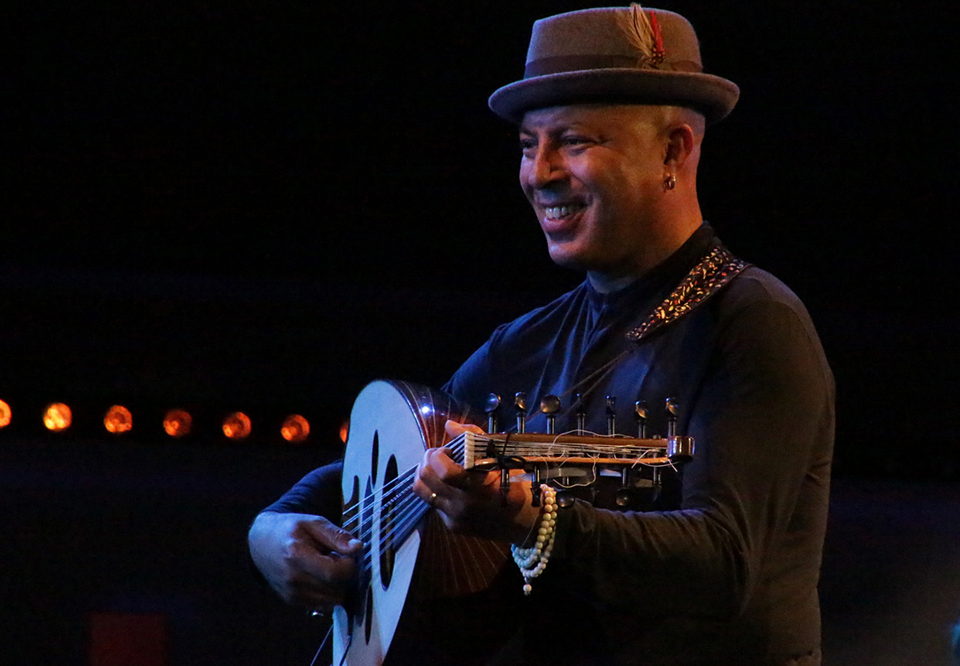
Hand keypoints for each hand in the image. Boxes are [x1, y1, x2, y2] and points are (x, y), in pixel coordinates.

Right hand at [247, 511, 362, 610]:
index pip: (334, 574)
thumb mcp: (314, 522)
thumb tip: (358, 547)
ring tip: (328, 568)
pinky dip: (328, 593)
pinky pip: (323, 605)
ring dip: (338, 586)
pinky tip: (321, 578)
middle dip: (344, 576)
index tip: (346, 555)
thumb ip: (337, 535)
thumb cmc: (290, 529)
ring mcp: (292, 594)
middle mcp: (293, 579)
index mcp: (297, 556)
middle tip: (337, 559)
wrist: (261, 543)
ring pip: (332, 600)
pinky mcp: (293, 602)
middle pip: (335, 589)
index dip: (348, 566)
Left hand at [412, 420, 540, 544]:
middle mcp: (464, 505)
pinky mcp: (451, 525)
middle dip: (428, 460)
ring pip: (421, 490)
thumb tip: (449, 425)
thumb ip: (473, 438)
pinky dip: (436, 489)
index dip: (438, 455)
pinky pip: (433, 502)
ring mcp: (456, 517)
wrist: (522, 520)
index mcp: (479, 486)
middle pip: (425, 478)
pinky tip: (450, 486)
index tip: (448, 450)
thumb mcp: (500, 457)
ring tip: (437, 468)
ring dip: (425, 474)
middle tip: (440, 455)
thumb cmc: (513, 482)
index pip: (444, 471)